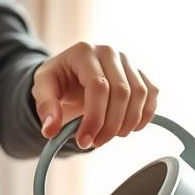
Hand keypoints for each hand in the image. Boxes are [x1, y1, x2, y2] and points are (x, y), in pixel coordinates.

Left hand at [32, 43, 157, 148]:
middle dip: (111, 125)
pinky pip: (152, 93)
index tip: (84, 140)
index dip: (94, 118)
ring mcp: (127, 61)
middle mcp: (109, 52)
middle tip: (96, 142)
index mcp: (84, 52)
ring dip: (128, 123)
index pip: (98, 87)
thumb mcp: (42, 90)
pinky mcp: (138, 73)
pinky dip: (145, 115)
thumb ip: (45, 107)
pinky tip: (129, 129)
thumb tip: (51, 130)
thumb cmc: (56, 81)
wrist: (69, 74)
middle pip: (122, 92)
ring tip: (110, 137)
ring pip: (140, 94)